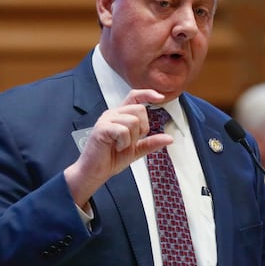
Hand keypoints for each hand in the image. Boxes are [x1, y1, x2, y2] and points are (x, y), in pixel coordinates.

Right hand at [65, 89, 173, 207]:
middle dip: (142, 128)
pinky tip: (116, 147)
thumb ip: (152, 142)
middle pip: (139, 109)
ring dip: (132, 138)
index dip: (148, 94)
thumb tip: (170, 138)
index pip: (135, 96)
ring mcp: (106, 120)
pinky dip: (123, 142)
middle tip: (131, 141)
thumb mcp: (137, 150)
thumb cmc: (112, 158)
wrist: (95, 171)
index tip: (161, 97)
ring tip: (121, 145)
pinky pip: (122, 130)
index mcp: (121, 115)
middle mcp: (113, 114)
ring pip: (133, 120)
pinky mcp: (101, 128)